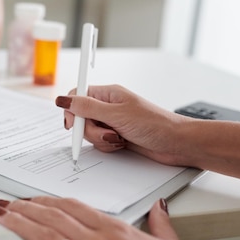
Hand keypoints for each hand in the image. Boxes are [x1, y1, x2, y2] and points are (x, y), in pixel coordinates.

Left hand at [0, 197, 239, 239]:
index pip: (75, 207)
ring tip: (3, 217)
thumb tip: (158, 209)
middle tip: (10, 203)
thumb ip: (159, 224)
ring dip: (20, 225)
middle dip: (29, 208)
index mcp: (117, 231)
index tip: (38, 199)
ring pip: (46, 239)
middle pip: (55, 218)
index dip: (51, 201)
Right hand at [55, 84, 191, 165]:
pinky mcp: (116, 136)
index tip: (74, 123)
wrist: (176, 143)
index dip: (72, 110)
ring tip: (118, 138)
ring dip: (100, 139)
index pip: (77, 95)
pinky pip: (100, 142)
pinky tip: (122, 144)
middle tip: (106, 132)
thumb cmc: (155, 124)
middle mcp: (108, 106)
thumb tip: (63, 99)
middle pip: (81, 117)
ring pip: (89, 132)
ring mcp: (112, 122)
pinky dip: (107, 146)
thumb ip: (87, 107)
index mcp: (108, 94)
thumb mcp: (117, 114)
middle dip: (89, 130)